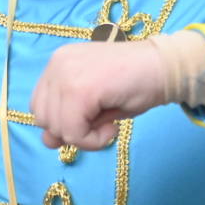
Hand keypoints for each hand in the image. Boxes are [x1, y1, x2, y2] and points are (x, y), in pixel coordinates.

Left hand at [29, 40, 168, 150]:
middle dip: (70, 131)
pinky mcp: (80, 90)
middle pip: (43, 118)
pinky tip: (113, 128)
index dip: (61, 123)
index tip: (89, 121)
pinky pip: (73, 132)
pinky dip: (92, 141)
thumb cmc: (136, 83)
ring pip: (57, 128)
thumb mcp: (95, 103)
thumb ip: (68, 118)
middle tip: (100, 125)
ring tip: (109, 125)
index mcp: (59, 63)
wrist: (165, 68)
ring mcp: (66, 74)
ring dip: (83, 137)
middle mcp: (57, 64)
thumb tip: (48, 142)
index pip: (39, 106)